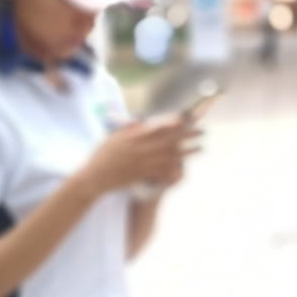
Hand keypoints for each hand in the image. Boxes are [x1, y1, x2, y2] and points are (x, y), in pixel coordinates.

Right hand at [79, 116, 202, 196]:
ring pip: (169, 156)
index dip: (174, 123)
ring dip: (187, 152)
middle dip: (187, 135)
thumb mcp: (113, 136)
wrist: (95, 178)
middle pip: (169, 141)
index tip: (187, 119)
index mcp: (133, 137)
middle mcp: (140, 149)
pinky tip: (186, 167)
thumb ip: (128, 128)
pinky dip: (174, 169)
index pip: (157, 128)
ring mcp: (142, 163)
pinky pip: (162, 172)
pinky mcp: (142, 175)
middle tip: (202, 131)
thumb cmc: (102, 155)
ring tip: (200, 148)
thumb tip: (141, 120)